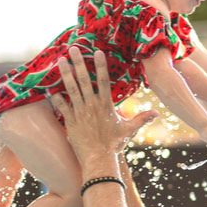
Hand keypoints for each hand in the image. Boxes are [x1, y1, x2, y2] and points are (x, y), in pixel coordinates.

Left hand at [49, 47, 156, 163]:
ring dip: (65, 73)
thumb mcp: (129, 130)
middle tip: (73, 48)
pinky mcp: (70, 121)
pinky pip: (61, 106)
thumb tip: (157, 113)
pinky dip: (55, 97)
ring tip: (60, 60)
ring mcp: (80, 113)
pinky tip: (48, 87)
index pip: (104, 80)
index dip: (101, 65)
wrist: (99, 159)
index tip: (98, 52)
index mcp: (106, 105)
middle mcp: (92, 105)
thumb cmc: (114, 145)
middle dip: (79, 62)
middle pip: (84, 79)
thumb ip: (142, 119)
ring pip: (71, 89)